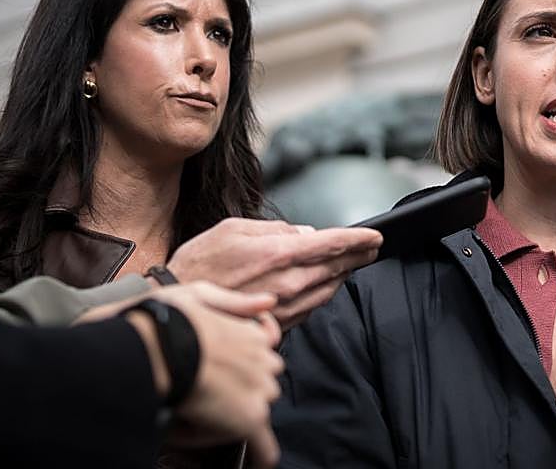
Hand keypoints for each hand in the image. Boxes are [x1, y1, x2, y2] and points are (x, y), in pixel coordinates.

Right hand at [121, 282, 284, 466]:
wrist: (153, 347)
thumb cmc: (167, 320)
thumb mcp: (200, 295)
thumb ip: (238, 303)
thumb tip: (270, 302)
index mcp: (252, 333)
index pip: (261, 353)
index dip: (239, 366)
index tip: (218, 375)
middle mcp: (264, 360)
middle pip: (260, 383)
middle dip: (236, 391)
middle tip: (197, 394)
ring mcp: (260, 389)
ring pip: (253, 410)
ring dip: (229, 417)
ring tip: (189, 413)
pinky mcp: (249, 417)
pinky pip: (262, 445)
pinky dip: (260, 453)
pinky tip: (261, 462)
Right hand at [166, 218, 381, 328]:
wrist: (179, 312)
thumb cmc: (199, 265)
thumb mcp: (232, 230)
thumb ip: (274, 229)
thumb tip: (306, 234)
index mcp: (279, 253)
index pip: (332, 243)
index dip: (359, 238)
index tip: (376, 236)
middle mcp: (288, 282)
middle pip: (337, 267)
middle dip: (358, 256)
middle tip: (373, 248)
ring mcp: (286, 306)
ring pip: (328, 289)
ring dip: (343, 275)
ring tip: (353, 264)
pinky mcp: (280, 324)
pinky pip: (312, 308)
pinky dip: (323, 293)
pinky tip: (324, 285)